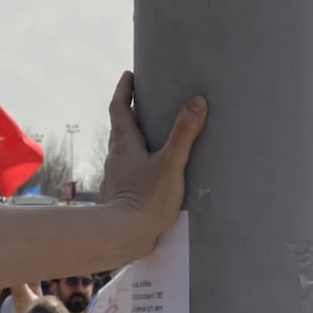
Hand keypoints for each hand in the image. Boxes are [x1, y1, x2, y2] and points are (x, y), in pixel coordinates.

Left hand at [95, 72, 210, 242]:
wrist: (124, 236)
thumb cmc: (146, 199)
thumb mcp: (170, 163)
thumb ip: (183, 134)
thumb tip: (197, 102)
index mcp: (124, 144)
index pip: (119, 108)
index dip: (124, 90)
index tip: (128, 75)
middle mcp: (116, 157)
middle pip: (120, 128)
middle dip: (130, 112)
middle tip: (144, 101)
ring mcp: (116, 176)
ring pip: (123, 150)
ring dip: (134, 138)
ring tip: (153, 135)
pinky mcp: (121, 195)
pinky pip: (128, 170)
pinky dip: (138, 162)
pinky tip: (151, 170)